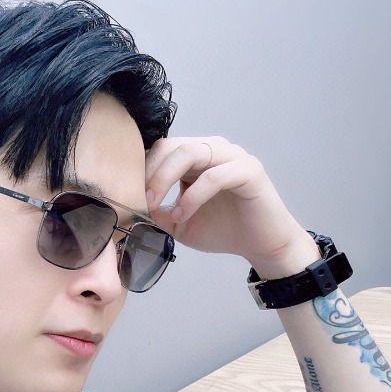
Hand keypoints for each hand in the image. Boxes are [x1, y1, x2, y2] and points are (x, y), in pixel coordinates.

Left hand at [145, 137, 317, 277]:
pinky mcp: (249, 170)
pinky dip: (193, 195)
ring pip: (191, 152)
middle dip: (151, 173)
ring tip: (158, 206)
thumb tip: (134, 203)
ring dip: (167, 178)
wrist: (260, 245)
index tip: (130, 196)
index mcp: (196, 157)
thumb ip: (158, 211)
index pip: (162, 149)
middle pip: (172, 146)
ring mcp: (232, 156)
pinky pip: (214, 175)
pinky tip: (184, 213)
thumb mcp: (180, 223)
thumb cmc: (223, 230)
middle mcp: (213, 150)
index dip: (142, 170)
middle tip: (142, 200)